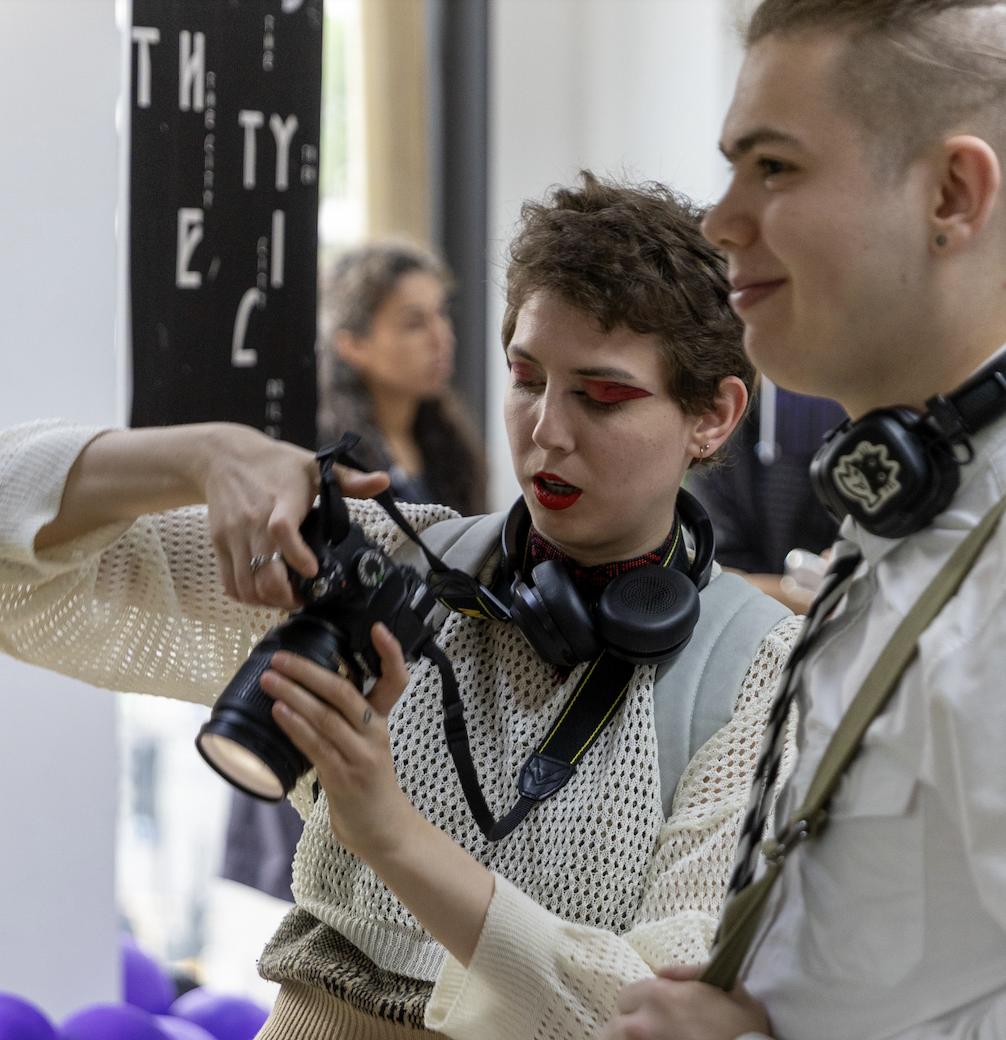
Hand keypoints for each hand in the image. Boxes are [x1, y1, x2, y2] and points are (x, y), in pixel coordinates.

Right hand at [196, 424, 389, 607]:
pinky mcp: (219, 544)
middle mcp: (253, 521)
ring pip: (246, 584)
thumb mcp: (315, 465)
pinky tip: (264, 593)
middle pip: (262, 571)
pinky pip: (229, 583)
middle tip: (305, 597)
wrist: (224, 457)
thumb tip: (384, 481)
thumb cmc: (275, 464)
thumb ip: (350, 479)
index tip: (313, 570)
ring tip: (287, 598)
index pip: (282, 530)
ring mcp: (233, 535)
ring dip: (267, 600)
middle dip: (286, 594)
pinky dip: (247, 596)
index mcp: (280, 501)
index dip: (298, 556)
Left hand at [261, 622, 415, 858]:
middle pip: (345, 693)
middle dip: (310, 671)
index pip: (396, 680)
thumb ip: (343, 717)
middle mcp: (374, 734)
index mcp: (381, 720)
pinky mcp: (344, 778)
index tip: (378, 628)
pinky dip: (297, 727)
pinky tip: (279, 713)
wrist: (383, 829)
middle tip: (281, 657)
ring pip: (326, 717)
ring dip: (294, 695)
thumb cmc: (368, 783)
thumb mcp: (364, 743)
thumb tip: (306, 688)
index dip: (391, 653)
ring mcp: (360, 756)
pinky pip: (317, 746)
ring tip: (269, 680)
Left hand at [600, 965, 771, 1039]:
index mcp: (659, 996)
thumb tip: (665, 972)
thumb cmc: (745, 1030)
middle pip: (615, 1025)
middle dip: (630, 1028)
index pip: (626, 997)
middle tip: (650, 1034)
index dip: (641, 1006)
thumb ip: (696, 971)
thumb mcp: (732, 989)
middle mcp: (642, 1023)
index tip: (654, 1016)